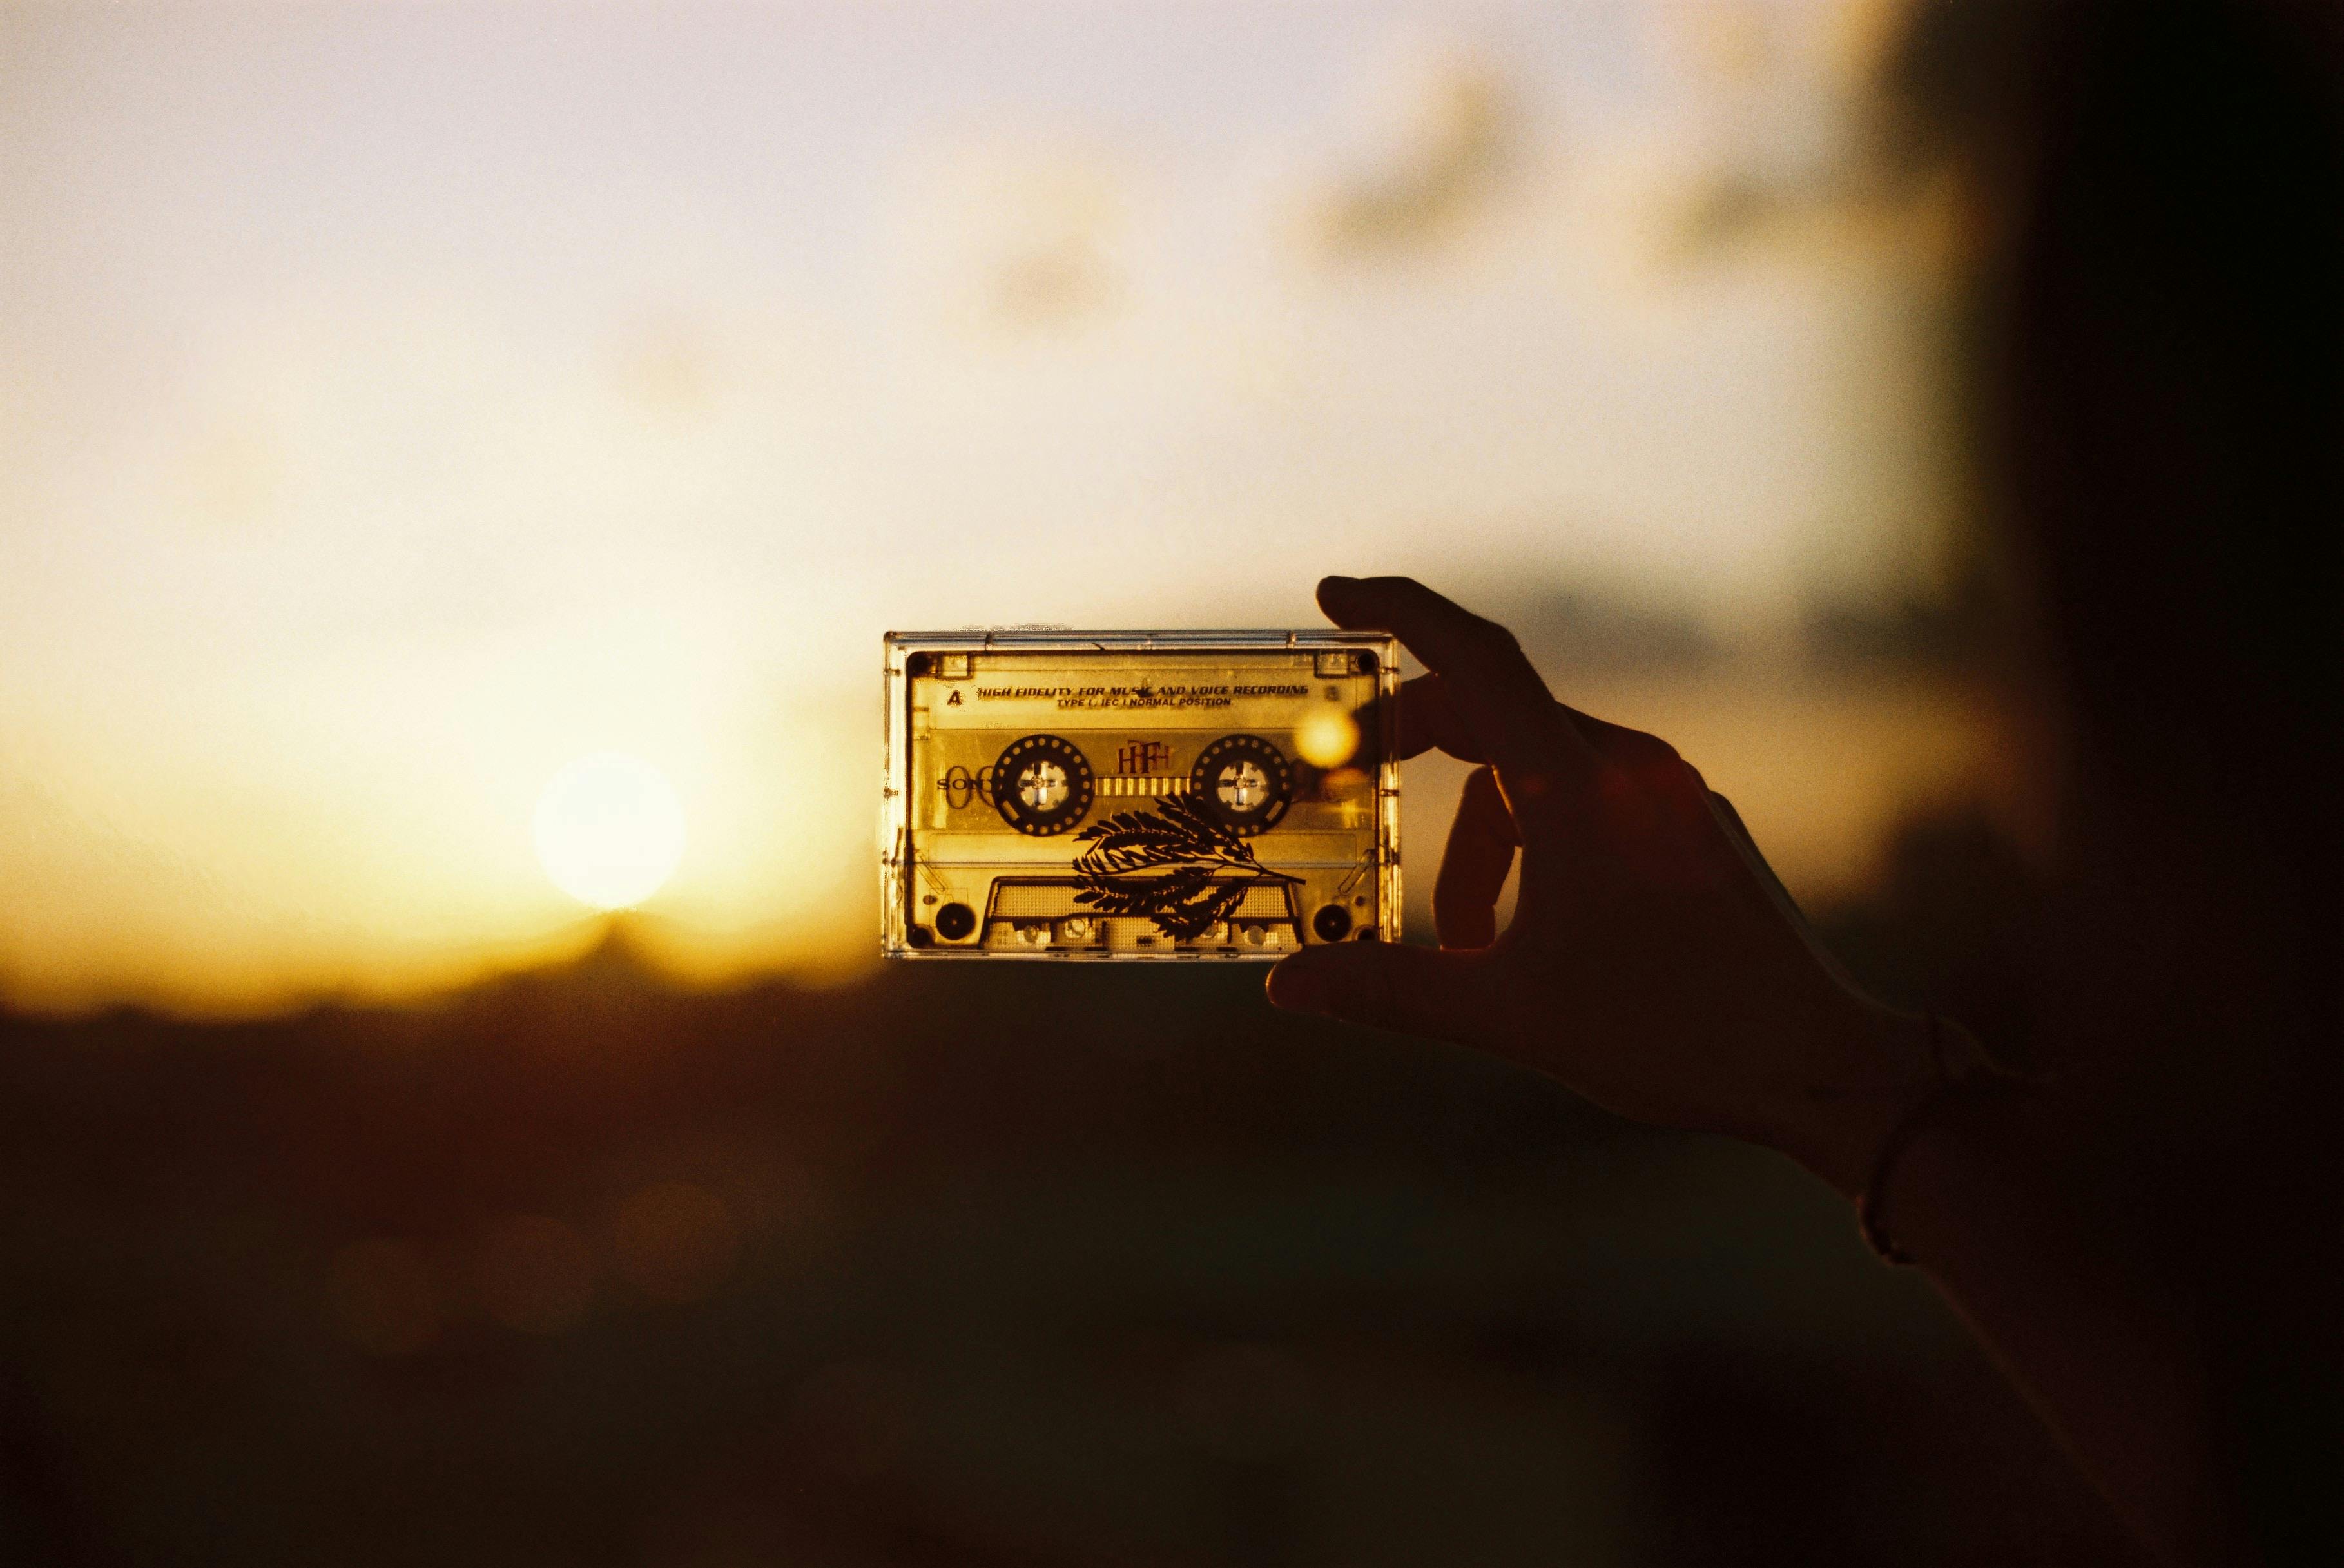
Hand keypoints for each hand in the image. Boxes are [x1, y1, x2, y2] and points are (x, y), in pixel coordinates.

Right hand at [1268, 577, 1937, 1194]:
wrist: (1822, 1066)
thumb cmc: (1676, 1035)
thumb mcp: (1512, 1016)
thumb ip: (1390, 992)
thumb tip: (1286, 986)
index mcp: (1581, 790)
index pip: (1475, 659)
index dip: (1399, 611)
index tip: (1333, 597)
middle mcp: (1630, 769)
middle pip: (1493, 714)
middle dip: (1414, 744)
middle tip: (1350, 782)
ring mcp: (1669, 794)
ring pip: (1537, 774)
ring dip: (1479, 836)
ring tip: (1464, 939)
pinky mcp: (1693, 826)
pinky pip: (1587, 802)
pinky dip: (1534, 844)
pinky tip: (1526, 932)